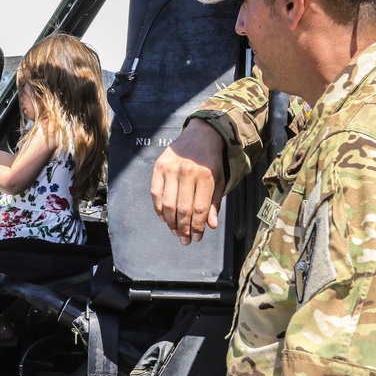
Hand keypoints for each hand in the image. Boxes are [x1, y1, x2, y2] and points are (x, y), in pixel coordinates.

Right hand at [150, 119, 225, 244]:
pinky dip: (159, 208)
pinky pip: (156, 193)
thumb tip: (210, 225)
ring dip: (171, 222)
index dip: (198, 227)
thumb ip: (214, 202)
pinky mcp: (159, 166)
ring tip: (175, 232)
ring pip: (168, 204)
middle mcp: (187, 172)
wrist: (200, 134)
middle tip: (185, 241)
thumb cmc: (211, 160)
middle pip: (182, 209)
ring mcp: (171, 169)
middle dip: (184, 229)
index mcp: (206, 175)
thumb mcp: (219, 180)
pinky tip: (164, 218)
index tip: (197, 238)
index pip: (199, 208)